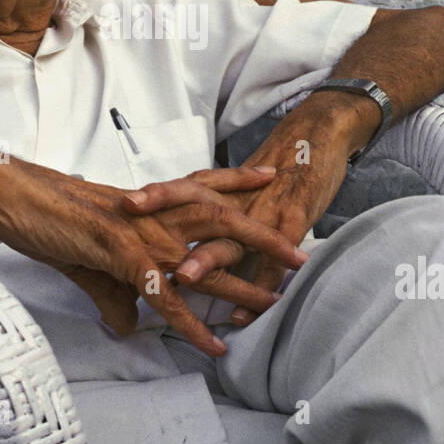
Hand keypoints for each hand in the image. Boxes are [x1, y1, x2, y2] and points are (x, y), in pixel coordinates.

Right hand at [0, 158, 304, 355]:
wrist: (16, 197)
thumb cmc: (48, 214)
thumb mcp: (90, 256)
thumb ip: (116, 292)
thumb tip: (126, 324)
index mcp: (148, 203)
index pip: (202, 184)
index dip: (238, 180)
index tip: (271, 174)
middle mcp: (155, 214)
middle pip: (223, 220)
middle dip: (265, 235)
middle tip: (301, 253)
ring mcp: (143, 234)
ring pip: (206, 260)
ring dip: (242, 285)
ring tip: (274, 304)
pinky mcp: (125, 258)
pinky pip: (169, 300)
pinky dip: (195, 325)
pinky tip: (215, 346)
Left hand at [125, 98, 358, 324]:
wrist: (321, 132)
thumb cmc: (279, 164)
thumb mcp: (240, 186)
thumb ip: (210, 211)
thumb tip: (177, 241)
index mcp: (221, 188)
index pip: (182, 188)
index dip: (155, 194)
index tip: (122, 204)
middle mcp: (237, 196)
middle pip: (196, 205)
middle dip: (164, 216)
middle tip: (134, 227)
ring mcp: (265, 207)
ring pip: (231, 235)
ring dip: (208, 258)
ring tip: (183, 278)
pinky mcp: (294, 219)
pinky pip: (273, 258)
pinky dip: (260, 284)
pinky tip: (246, 311)